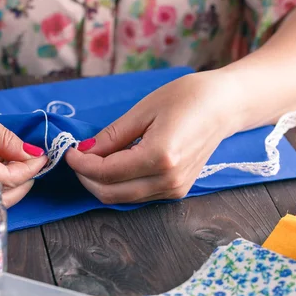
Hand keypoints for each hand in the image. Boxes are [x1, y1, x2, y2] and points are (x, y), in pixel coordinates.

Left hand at [65, 70, 238, 203]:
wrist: (225, 106)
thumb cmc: (188, 97)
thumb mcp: (144, 110)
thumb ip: (112, 136)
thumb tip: (84, 151)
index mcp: (161, 157)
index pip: (106, 173)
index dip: (81, 165)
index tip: (70, 150)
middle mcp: (168, 180)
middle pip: (110, 194)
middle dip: (87, 177)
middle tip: (79, 155)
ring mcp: (174, 189)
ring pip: (122, 198)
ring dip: (101, 182)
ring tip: (95, 157)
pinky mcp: (176, 191)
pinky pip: (137, 195)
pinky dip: (119, 184)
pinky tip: (115, 163)